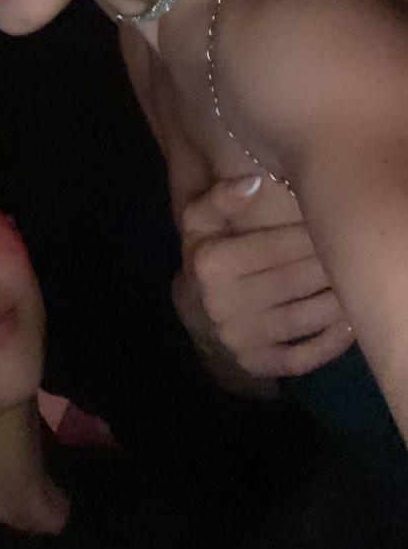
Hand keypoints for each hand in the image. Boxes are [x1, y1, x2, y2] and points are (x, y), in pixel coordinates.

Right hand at [172, 175, 354, 381]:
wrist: (196, 315)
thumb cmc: (210, 256)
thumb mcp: (201, 222)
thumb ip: (220, 198)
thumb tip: (254, 183)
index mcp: (210, 262)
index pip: (276, 245)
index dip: (308, 234)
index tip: (330, 224)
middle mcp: (221, 303)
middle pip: (294, 280)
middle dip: (326, 264)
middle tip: (348, 251)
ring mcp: (240, 338)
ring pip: (304, 318)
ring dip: (336, 301)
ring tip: (352, 282)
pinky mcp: (256, 364)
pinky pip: (302, 358)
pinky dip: (330, 343)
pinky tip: (347, 324)